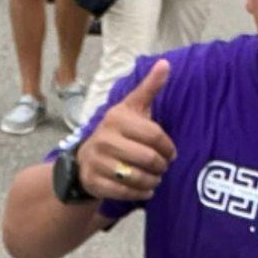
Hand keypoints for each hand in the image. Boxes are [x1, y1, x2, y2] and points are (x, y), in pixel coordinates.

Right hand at [75, 60, 174, 202]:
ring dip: (153, 181)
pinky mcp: (95, 182)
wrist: (85, 160)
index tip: (171, 153)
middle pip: (149, 158)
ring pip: (138, 177)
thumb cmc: (118, 132)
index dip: (168, 148)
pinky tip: (145, 189)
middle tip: (163, 167)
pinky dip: (141, 193)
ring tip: (155, 178)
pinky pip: (125, 193)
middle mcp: (104, 139)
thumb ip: (149, 88)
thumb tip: (166, 63)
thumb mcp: (132, 108)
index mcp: (117, 118)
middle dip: (161, 166)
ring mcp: (97, 161)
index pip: (155, 136)